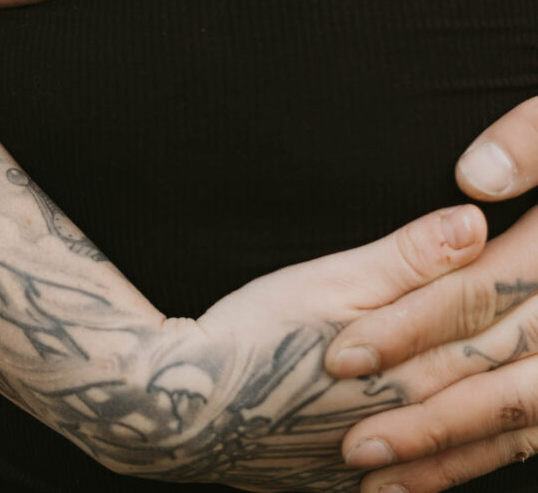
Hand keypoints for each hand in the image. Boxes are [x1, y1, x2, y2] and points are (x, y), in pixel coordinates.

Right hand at [70, 204, 487, 490]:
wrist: (186, 412)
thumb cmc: (254, 335)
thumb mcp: (325, 284)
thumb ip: (405, 260)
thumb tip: (475, 222)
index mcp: (408, 357)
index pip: (493, 313)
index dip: (527, 277)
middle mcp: (413, 413)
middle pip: (497, 372)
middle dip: (535, 334)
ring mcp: (393, 458)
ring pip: (478, 431)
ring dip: (515, 403)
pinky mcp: (363, 481)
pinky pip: (436, 479)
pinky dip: (468, 458)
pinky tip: (484, 445)